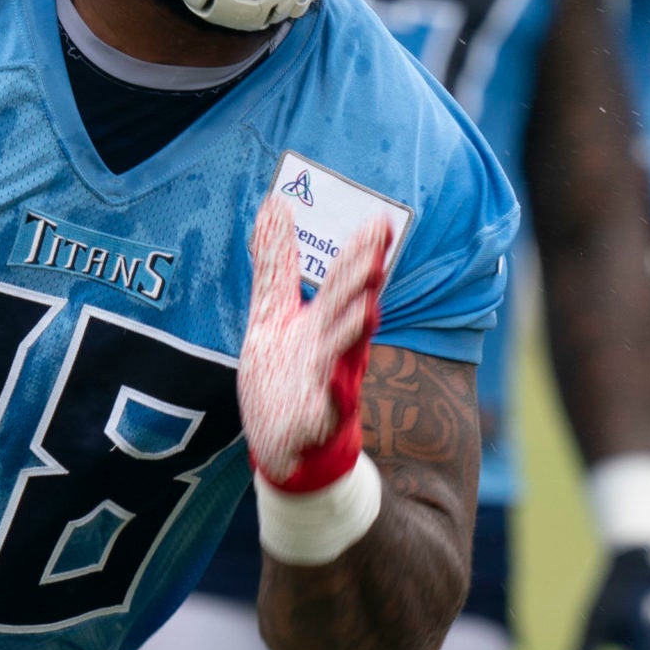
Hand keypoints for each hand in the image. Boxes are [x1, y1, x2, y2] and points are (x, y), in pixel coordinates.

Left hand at [239, 202, 390, 490]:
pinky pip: (330, 409)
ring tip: (368, 309)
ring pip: (346, 357)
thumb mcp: (271, 314)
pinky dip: (335, 395)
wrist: (282, 446)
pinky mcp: (319, 422)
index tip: (378, 221)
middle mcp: (331, 350)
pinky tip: (336, 380)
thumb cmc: (284, 376)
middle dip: (363, 286)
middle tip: (376, 256)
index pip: (342, 282)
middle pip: (348, 313)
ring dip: (356, 334)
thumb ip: (275, 264)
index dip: (359, 254)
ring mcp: (328, 386)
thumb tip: (275, 204)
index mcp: (320, 323)